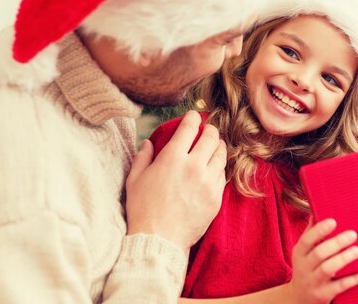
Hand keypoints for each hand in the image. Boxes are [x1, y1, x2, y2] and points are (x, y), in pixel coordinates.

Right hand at [124, 111, 226, 251]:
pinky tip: (213, 169)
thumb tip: (148, 143)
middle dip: (210, 129)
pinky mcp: (216, 197)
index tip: (193, 116)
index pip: (190, 127)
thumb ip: (143, 157)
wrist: (159, 240)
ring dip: (218, 147)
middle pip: (211, 137)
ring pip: (221, 154)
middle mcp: (194, 166)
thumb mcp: (135, 180)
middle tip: (207, 130)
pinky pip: (222, 175)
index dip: (193, 118)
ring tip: (214, 146)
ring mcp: (208, 182)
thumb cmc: (142, 210)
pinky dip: (219, 168)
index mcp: (172, 158)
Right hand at [283, 218, 357, 303]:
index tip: (333, 221)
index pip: (307, 240)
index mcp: (299, 253)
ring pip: (327, 269)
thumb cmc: (306, 268)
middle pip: (319, 254)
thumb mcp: (303, 252)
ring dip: (343, 259)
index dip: (319, 230)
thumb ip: (310, 233)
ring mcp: (313, 282)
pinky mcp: (323, 295)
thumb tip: (317, 210)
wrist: (299, 298)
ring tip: (357, 250)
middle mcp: (304, 267)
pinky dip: (353, 279)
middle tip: (353, 234)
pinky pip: (339, 287)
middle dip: (336, 243)